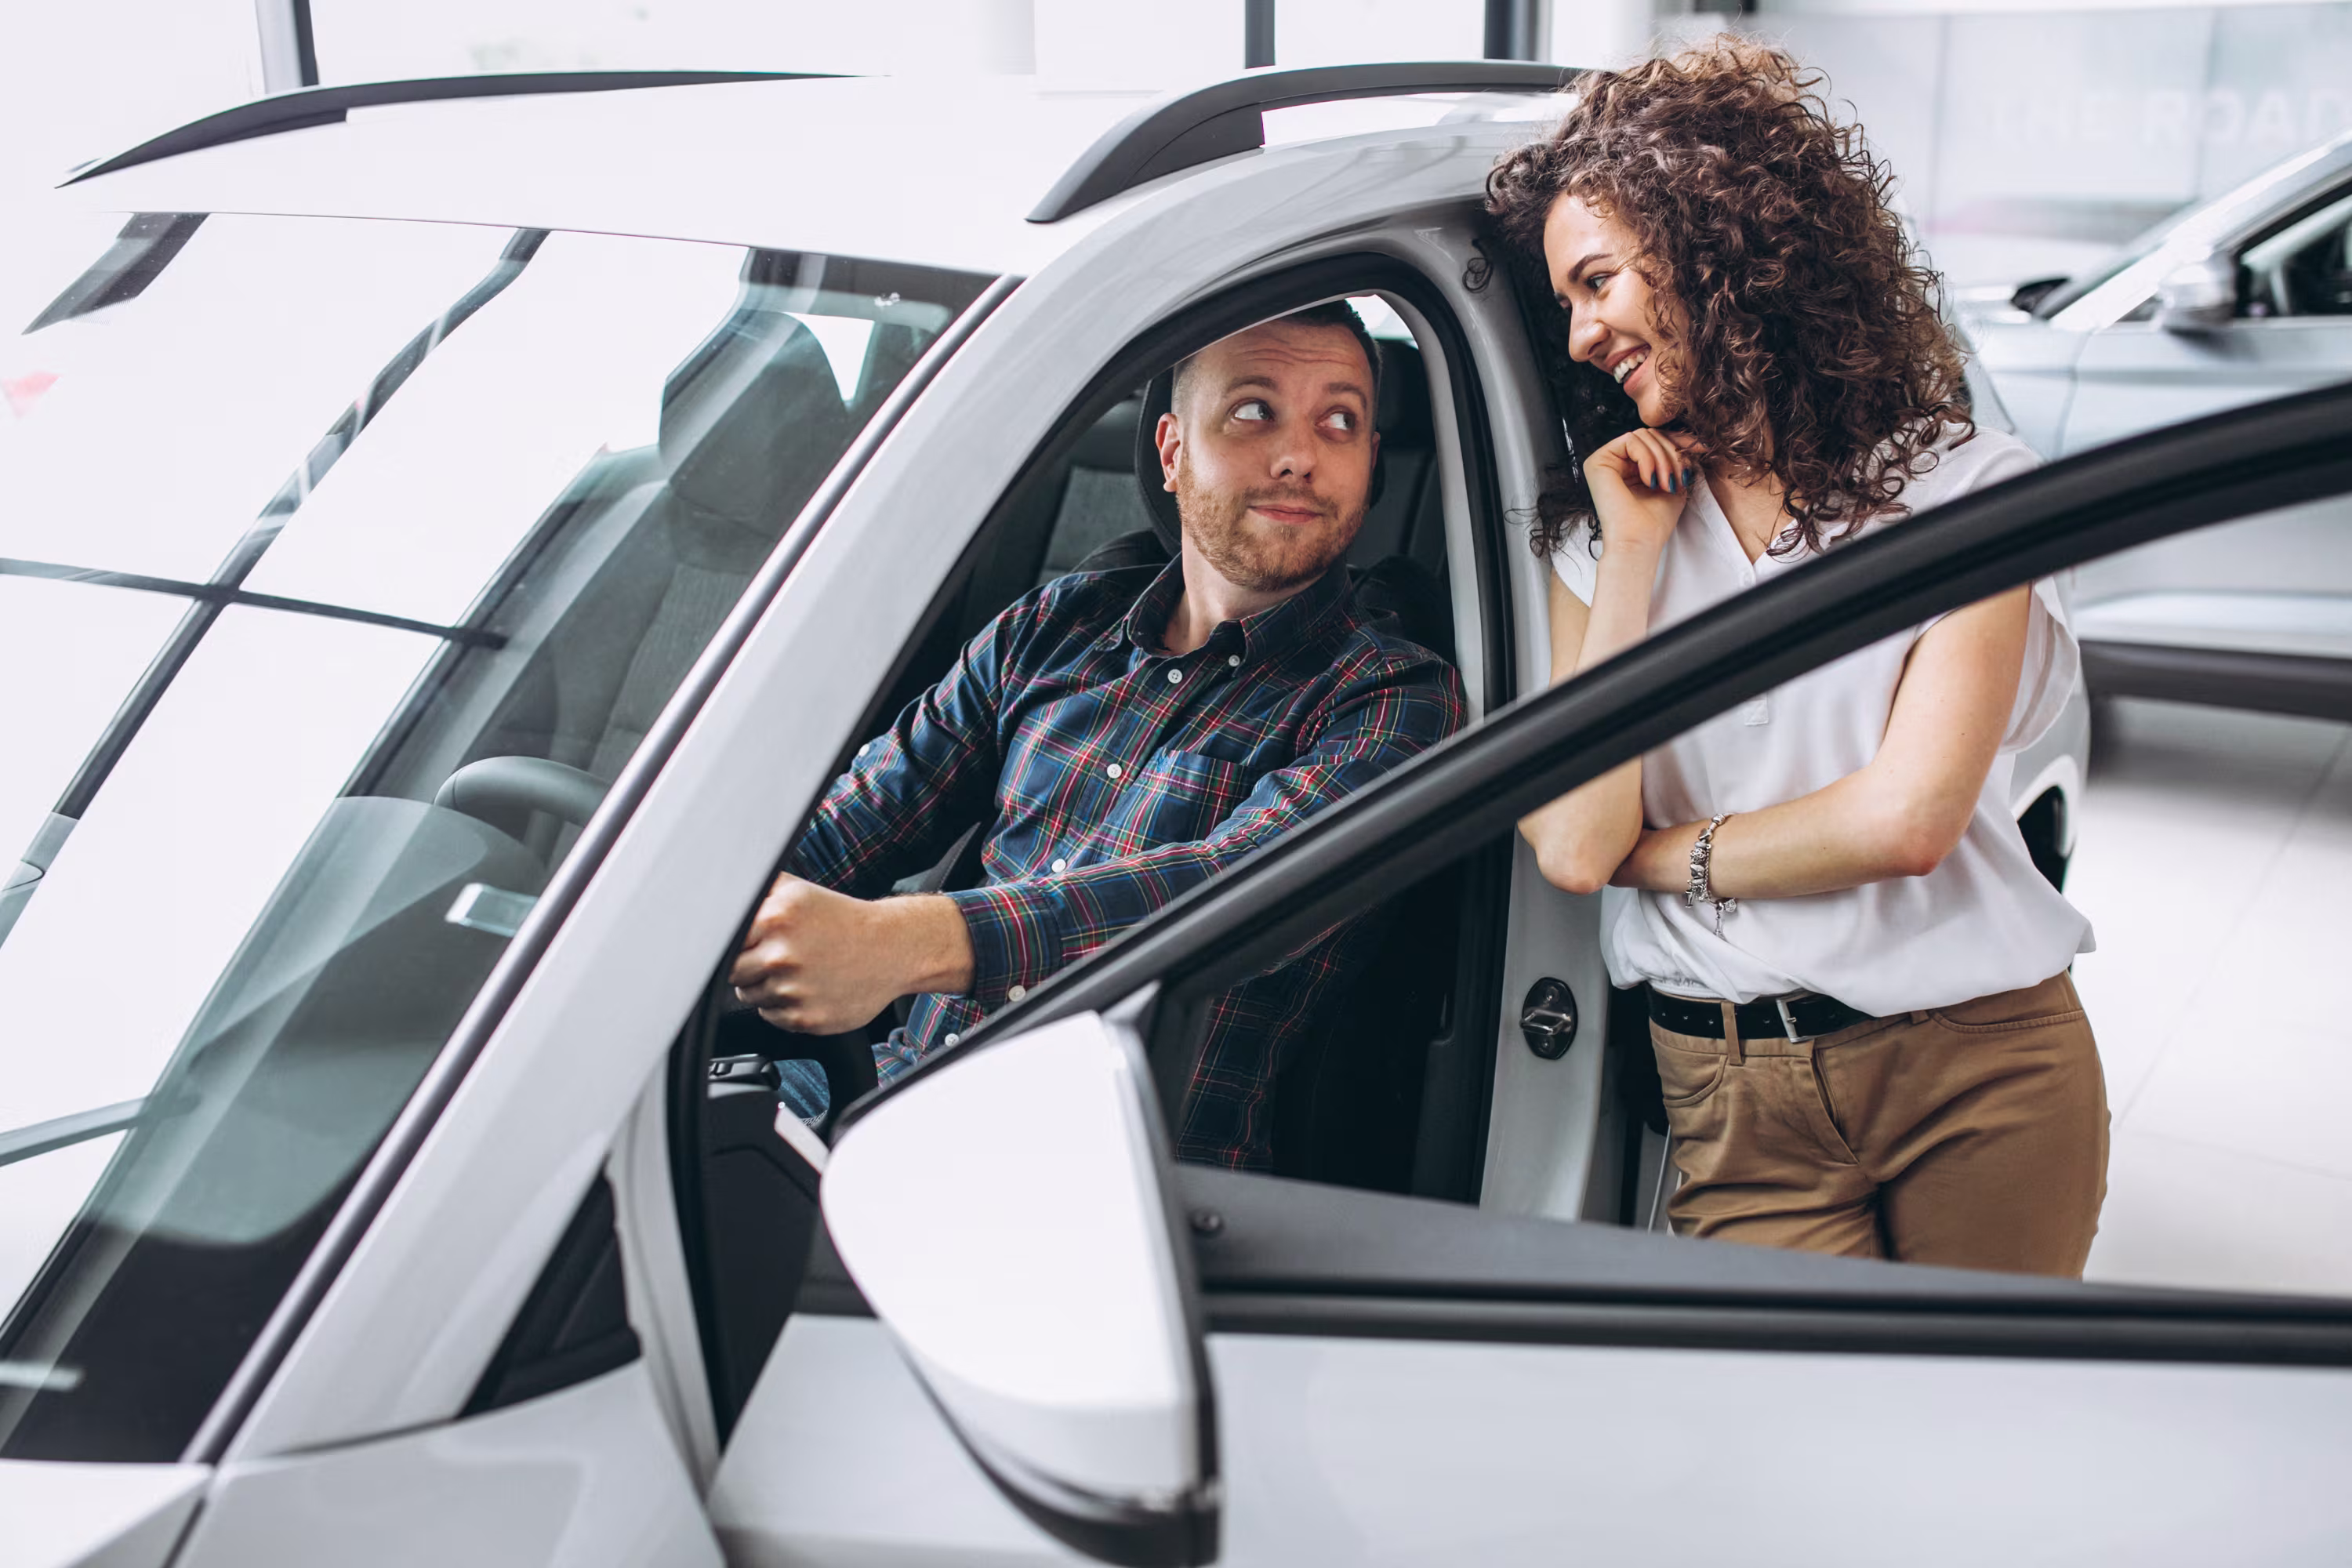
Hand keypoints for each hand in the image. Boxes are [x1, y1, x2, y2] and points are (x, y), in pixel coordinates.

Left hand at [729, 875, 974, 1034]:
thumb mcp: (798, 892)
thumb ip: (755, 891)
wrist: (893, 949)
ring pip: (750, 996)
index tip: (750, 942)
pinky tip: (808, 987)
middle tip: (778, 955)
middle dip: (749, 965)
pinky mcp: (804, 1018)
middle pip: (733, 973)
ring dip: (766, 986)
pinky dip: (784, 1005)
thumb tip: (717, 891)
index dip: (735, 943)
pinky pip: (772, 1016)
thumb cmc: (842, 920)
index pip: (723, 942)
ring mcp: (793, 990)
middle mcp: (782, 955)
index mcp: (776, 919)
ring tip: (798, 970)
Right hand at [1583, 426, 1704, 556]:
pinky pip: (1630, 440)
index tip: (1700, 450)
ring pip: (1643, 435)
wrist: (1640, 542)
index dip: (1679, 440)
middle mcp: (1616, 461)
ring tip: (1667, 485)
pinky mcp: (1597, 461)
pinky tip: (1650, 480)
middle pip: (1651, 434)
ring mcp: (1605, 460)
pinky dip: (1647, 458)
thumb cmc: (1656, 521)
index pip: (1656, 439)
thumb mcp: (1675, 482)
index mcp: (1632, 466)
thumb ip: (1678, 460)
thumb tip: (1695, 440)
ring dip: (1663, 459)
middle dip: (1672, 454)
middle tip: (1679, 479)